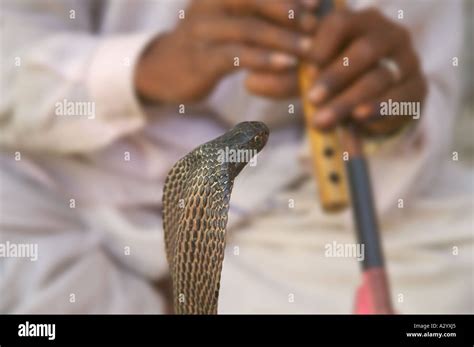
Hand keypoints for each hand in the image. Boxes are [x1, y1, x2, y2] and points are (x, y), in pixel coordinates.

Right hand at [135, 0, 318, 102]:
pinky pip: (234, 56)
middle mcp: (208, 4)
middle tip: (317, 24)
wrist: (162, 70)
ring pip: (247, 28)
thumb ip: (255, 14)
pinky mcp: (199, 60)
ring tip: (309, 50)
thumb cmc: (208, 44)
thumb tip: (303, 13)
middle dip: (288, 10)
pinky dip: (262, 59)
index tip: (319, 2)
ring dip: (282, 38)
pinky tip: (285, 65)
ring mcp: (201, 31)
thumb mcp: (228, 21)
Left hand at [306, 8, 426, 135]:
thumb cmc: (339, 79)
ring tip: (324, 119)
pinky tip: (359, 117)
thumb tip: (266, 78)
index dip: (322, 45)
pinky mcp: (418, 87)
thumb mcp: (318, 70)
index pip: (341, 23)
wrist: (375, 101)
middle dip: (336, 76)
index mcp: (361, 21)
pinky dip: (378, 107)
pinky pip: (400, 96)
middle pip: (365, 51)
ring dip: (349, 100)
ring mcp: (408, 60)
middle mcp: (389, 35)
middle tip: (312, 99)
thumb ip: (299, 70)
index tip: (306, 69)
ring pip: (380, 77)